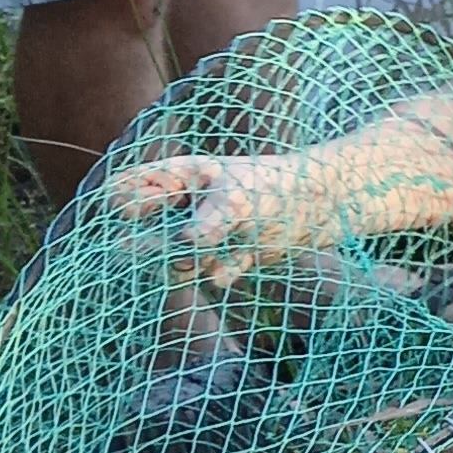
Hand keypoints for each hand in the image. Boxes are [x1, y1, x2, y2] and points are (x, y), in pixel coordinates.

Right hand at [110, 149, 326, 272]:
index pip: (126, 191)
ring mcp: (206, 233)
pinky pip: (212, 275)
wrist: (326, 204)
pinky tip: (245, 259)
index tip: (140, 215)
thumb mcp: (236, 201)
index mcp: (180, 177)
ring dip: (194, 263)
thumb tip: (179, 254)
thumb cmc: (277, 186)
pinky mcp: (228, 257)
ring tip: (218, 252)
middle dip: (156, 248)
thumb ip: (205, 226)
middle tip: (181, 246)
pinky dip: (226, 272)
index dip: (125, 206)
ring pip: (177, 262)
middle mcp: (187, 206)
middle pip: (145, 234)